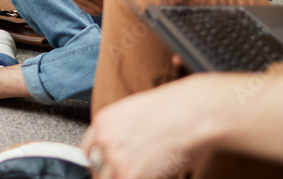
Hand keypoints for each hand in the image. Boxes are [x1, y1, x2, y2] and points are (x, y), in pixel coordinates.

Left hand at [81, 74, 231, 178]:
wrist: (193, 113)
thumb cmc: (176, 110)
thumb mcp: (137, 112)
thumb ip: (122, 132)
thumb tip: (125, 150)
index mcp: (103, 122)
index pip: (88, 151)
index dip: (100, 163)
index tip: (108, 169)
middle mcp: (104, 140)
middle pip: (97, 170)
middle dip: (112, 174)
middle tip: (130, 173)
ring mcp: (115, 159)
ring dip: (128, 176)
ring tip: (148, 172)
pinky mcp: (129, 175)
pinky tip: (159, 175)